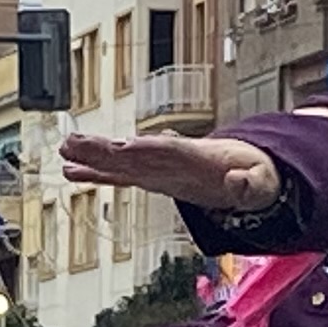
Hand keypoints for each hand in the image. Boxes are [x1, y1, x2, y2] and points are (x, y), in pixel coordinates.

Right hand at [60, 133, 282, 211]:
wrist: (247, 168)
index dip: (143, 149)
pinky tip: (70, 171)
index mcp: (196, 156)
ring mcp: (157, 165)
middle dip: (105, 147)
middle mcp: (170, 156)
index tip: (120, 146)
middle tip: (75, 141)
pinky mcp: (150, 175)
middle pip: (133, 150)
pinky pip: (118, 174)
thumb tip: (239, 181)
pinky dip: (95, 173)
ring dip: (92, 156)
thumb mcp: (262, 183)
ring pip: (119, 159)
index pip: (166, 150)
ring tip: (64, 150)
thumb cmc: (257, 174)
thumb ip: (251, 184)